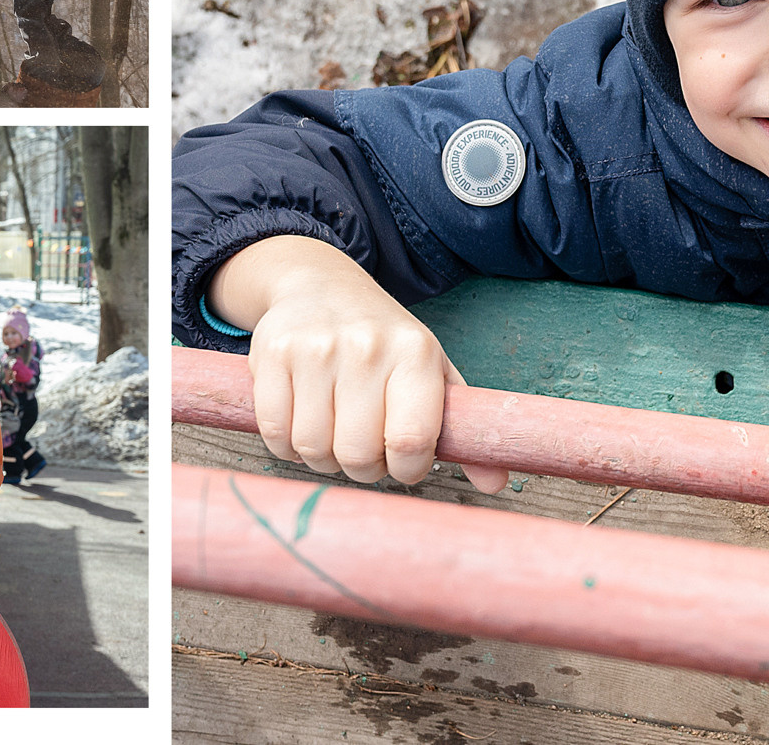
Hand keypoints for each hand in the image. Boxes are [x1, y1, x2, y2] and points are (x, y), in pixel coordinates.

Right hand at [210, 235, 508, 492]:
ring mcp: (315, 348)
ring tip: (334, 435)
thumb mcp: (431, 371)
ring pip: (313, 448)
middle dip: (363, 469)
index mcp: (415, 352)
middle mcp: (366, 346)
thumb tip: (495, 484)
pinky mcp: (272, 352)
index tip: (403, 463)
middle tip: (365, 451)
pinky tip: (302, 424)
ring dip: (323, 459)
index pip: (411, 441)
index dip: (406, 469)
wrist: (320, 284)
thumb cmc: (385, 341)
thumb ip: (462, 429)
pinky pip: (275, 432)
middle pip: (357, 454)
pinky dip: (287, 445)